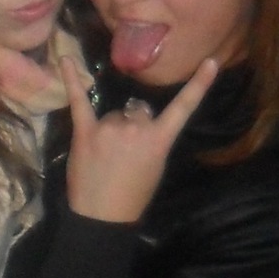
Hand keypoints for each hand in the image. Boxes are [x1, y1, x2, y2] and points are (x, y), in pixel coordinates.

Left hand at [61, 54, 217, 223]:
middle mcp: (136, 127)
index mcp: (159, 139)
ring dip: (110, 129)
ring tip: (104, 157)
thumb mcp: (155, 168)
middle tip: (123, 156)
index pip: (183, 108)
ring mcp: (109, 127)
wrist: (102, 218)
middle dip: (133, 127)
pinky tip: (68, 59)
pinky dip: (72, 79)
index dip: (198, 85)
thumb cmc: (133, 198)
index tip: (210, 62)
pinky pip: (78, 100)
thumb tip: (138, 121)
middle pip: (138, 112)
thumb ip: (151, 139)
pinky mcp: (85, 132)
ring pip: (114, 115)